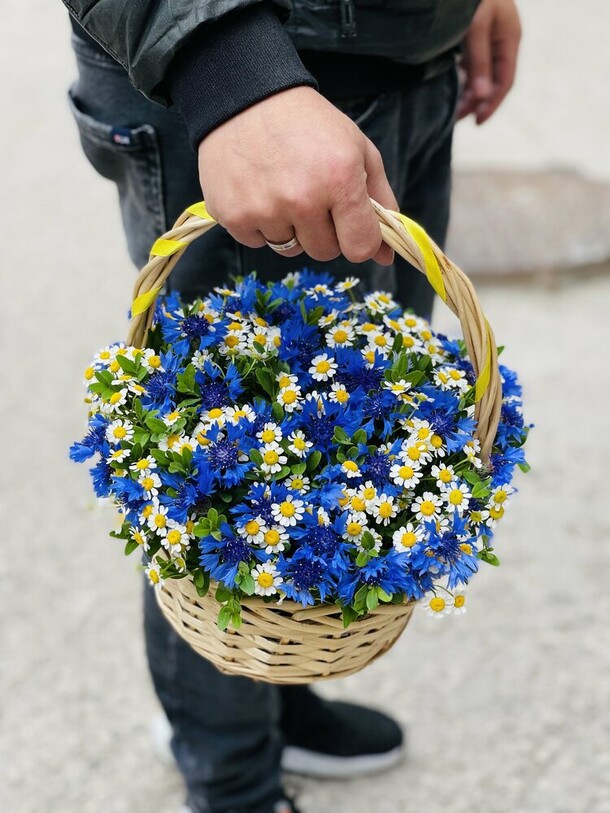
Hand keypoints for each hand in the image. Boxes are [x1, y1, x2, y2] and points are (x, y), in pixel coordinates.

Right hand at [197, 86, 397, 263]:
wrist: (245, 98)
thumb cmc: (308, 124)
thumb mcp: (357, 149)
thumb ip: (379, 202)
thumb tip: (385, 256)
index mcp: (341, 179)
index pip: (360, 248)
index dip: (359, 240)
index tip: (350, 225)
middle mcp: (303, 199)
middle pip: (324, 252)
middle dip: (323, 231)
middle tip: (311, 195)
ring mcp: (266, 210)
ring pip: (290, 249)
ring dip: (290, 229)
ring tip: (282, 189)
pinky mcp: (234, 216)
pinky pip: (258, 242)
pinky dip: (260, 224)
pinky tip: (258, 191)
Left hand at [458, 0, 521, 124]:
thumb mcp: (474, 29)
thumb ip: (478, 62)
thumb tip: (482, 96)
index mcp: (509, 38)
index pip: (505, 81)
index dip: (492, 104)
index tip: (476, 122)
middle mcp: (503, 39)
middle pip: (494, 80)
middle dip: (478, 102)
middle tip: (457, 118)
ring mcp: (490, 36)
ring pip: (483, 73)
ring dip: (470, 92)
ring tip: (453, 109)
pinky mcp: (476, 33)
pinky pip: (473, 63)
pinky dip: (464, 78)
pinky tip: (454, 87)